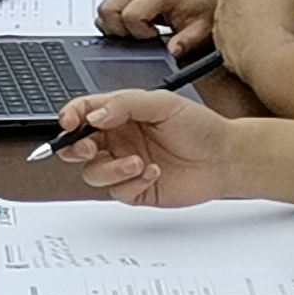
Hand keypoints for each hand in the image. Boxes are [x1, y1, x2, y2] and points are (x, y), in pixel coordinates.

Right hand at [53, 88, 237, 205]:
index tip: (69, 122)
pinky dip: (132, 183)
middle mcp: (118, 140)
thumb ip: (124, 103)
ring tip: (136, 162)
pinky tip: (152, 172)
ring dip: (110, 169)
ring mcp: (124, 166)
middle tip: (87, 147)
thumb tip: (94, 114)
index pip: (83, 113)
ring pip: (93, 173)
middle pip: (77, 147)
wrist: (224, 158)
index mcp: (119, 115)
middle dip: (74, 148)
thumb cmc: (199, 127)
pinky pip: (118, 191)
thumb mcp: (162, 103)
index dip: (70, 117)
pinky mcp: (135, 189)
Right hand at [98, 0, 221, 53]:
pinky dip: (115, 18)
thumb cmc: (201, 7)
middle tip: (139, 36)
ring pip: (105, 6)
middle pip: (109, 9)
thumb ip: (187, 41)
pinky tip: (133, 24)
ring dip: (115, 24)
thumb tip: (172, 51)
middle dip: (119, 30)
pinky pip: (109, 4)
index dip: (138, 33)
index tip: (154, 36)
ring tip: (137, 30)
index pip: (131, 14)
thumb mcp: (201, 29)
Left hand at [209, 0, 293, 62]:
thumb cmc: (288, 36)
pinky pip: (220, 24)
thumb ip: (290, 7)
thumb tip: (293, 14)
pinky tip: (241, 39)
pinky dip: (228, 29)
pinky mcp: (216, 27)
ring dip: (232, 5)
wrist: (268, 58)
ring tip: (248, 22)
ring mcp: (224, 6)